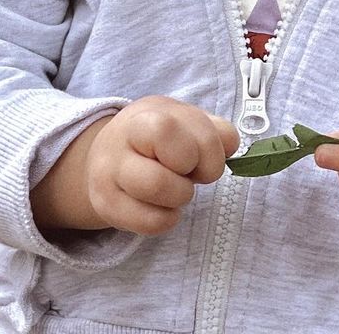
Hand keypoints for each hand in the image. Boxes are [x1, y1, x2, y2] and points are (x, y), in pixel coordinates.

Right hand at [85, 96, 240, 235]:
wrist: (108, 153)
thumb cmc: (156, 137)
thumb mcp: (183, 121)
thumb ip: (213, 129)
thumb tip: (230, 145)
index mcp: (145, 115)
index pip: (171, 130)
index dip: (203, 148)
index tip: (203, 154)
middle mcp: (120, 143)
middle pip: (167, 166)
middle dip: (192, 173)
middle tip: (189, 171)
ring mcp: (108, 176)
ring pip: (156, 191)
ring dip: (180, 196)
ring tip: (176, 188)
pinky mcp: (107, 207)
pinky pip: (151, 223)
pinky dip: (168, 218)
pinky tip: (163, 205)